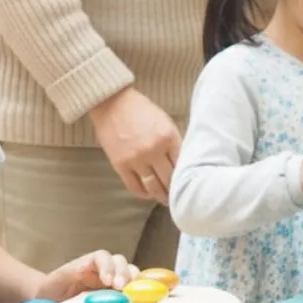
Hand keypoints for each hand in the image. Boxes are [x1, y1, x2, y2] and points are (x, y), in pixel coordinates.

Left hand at [35, 250, 140, 302]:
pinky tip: (138, 300)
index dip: (107, 267)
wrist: (50, 299)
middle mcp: (102, 268)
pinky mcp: (116, 293)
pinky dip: (138, 291)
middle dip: (123, 273)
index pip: (102, 257)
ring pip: (129, 273)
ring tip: (133, 294)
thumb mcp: (53, 281)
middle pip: (119, 262)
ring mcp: (111, 279)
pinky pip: (131, 288)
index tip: (107, 280)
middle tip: (122, 288)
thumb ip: (65, 274)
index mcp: (88, 262)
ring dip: (133, 281)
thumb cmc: (51, 288)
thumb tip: (82, 269)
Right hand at [90, 87, 181, 203]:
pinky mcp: (120, 165)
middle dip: (175, 190)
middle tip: (180, 197)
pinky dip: (143, 193)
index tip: (190, 184)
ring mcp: (136, 159)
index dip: (187, 177)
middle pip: (169, 179)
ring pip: (153, 186)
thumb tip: (184, 163)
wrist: (112, 103)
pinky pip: (134, 186)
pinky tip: (148, 194)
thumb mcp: (165, 121)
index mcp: (169, 137)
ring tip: (165, 200)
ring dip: (161, 196)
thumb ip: (174, 142)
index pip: (183, 165)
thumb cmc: (141, 110)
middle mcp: (154, 150)